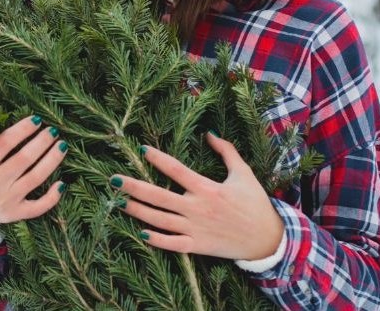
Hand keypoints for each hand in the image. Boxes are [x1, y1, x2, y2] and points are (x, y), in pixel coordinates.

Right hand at [0, 116, 67, 234]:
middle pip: (23, 159)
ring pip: (35, 179)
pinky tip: (62, 183)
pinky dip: (52, 197)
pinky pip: (38, 207)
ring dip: (51, 161)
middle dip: (41, 142)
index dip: (21, 130)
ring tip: (62, 145)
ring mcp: (6, 201)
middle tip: (53, 130)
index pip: (3, 144)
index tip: (36, 119)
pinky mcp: (15, 214)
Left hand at [111, 132, 283, 260]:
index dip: (157, 158)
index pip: (176, 170)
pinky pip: (173, 244)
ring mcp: (195, 229)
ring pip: (159, 220)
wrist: (266, 238)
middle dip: (134, 187)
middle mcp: (197, 208)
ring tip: (119, 202)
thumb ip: (226, 151)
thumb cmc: (255, 203)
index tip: (141, 149)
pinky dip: (156, 240)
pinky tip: (141, 233)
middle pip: (159, 196)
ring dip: (138, 211)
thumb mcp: (243, 173)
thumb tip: (209, 133)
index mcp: (207, 188)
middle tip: (113, 180)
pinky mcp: (198, 246)